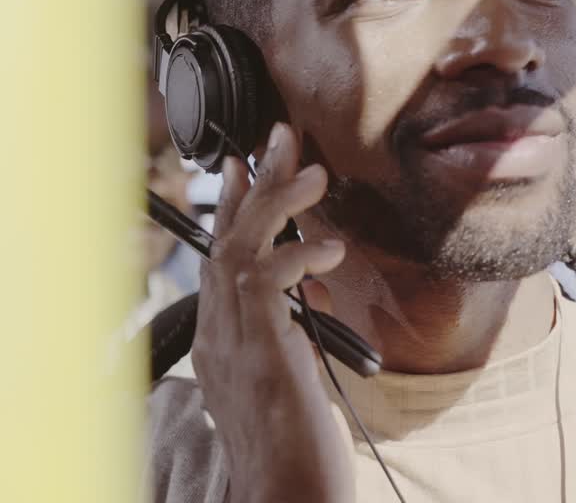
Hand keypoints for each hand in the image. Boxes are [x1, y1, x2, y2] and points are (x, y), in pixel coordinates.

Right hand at [191, 123, 352, 502]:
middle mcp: (220, 335)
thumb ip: (291, 329)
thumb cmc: (297, 445)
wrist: (287, 494)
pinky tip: (329, 250)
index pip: (222, 257)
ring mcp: (233, 342)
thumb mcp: (291, 373)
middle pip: (227, 239)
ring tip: (310, 169)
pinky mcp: (258, 350)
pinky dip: (298, 256)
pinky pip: (266, 283)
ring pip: (240, 249)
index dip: (234, 207)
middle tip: (280, 136)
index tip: (247, 164)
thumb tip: (312, 293)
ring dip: (275, 203)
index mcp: (225, 339)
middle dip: (254, 183)